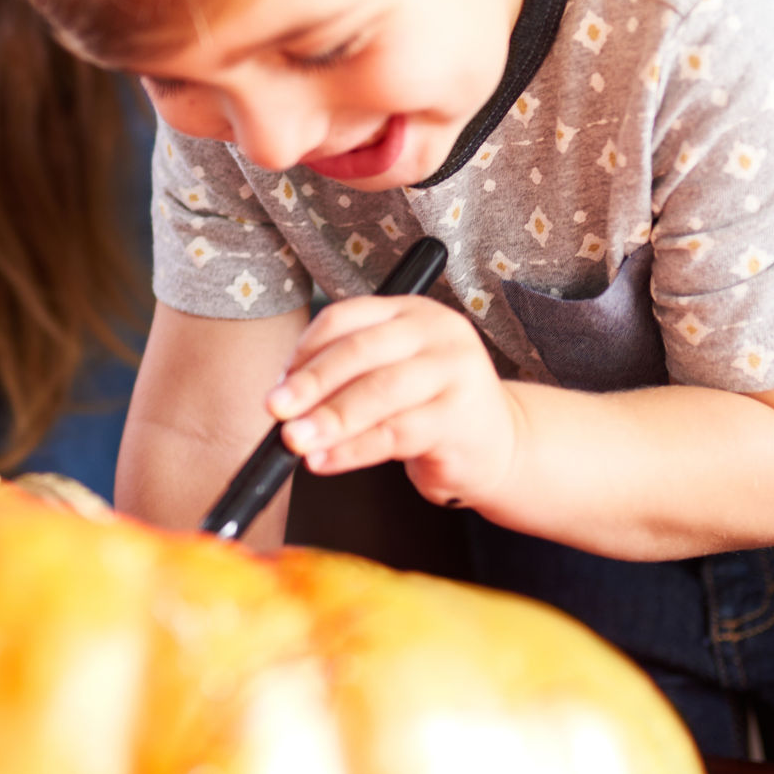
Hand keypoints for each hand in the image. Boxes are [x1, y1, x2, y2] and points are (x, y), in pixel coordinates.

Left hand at [267, 294, 522, 508]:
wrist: (497, 446)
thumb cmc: (428, 408)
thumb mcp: (390, 375)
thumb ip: (346, 375)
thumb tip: (283, 397)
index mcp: (410, 312)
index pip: (345, 318)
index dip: (304, 351)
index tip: (278, 383)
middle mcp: (437, 331)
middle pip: (360, 352)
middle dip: (311, 384)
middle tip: (276, 411)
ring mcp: (456, 371)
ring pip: (378, 392)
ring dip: (329, 419)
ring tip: (296, 442)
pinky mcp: (462, 417)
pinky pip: (395, 434)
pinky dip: (352, 450)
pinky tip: (325, 461)